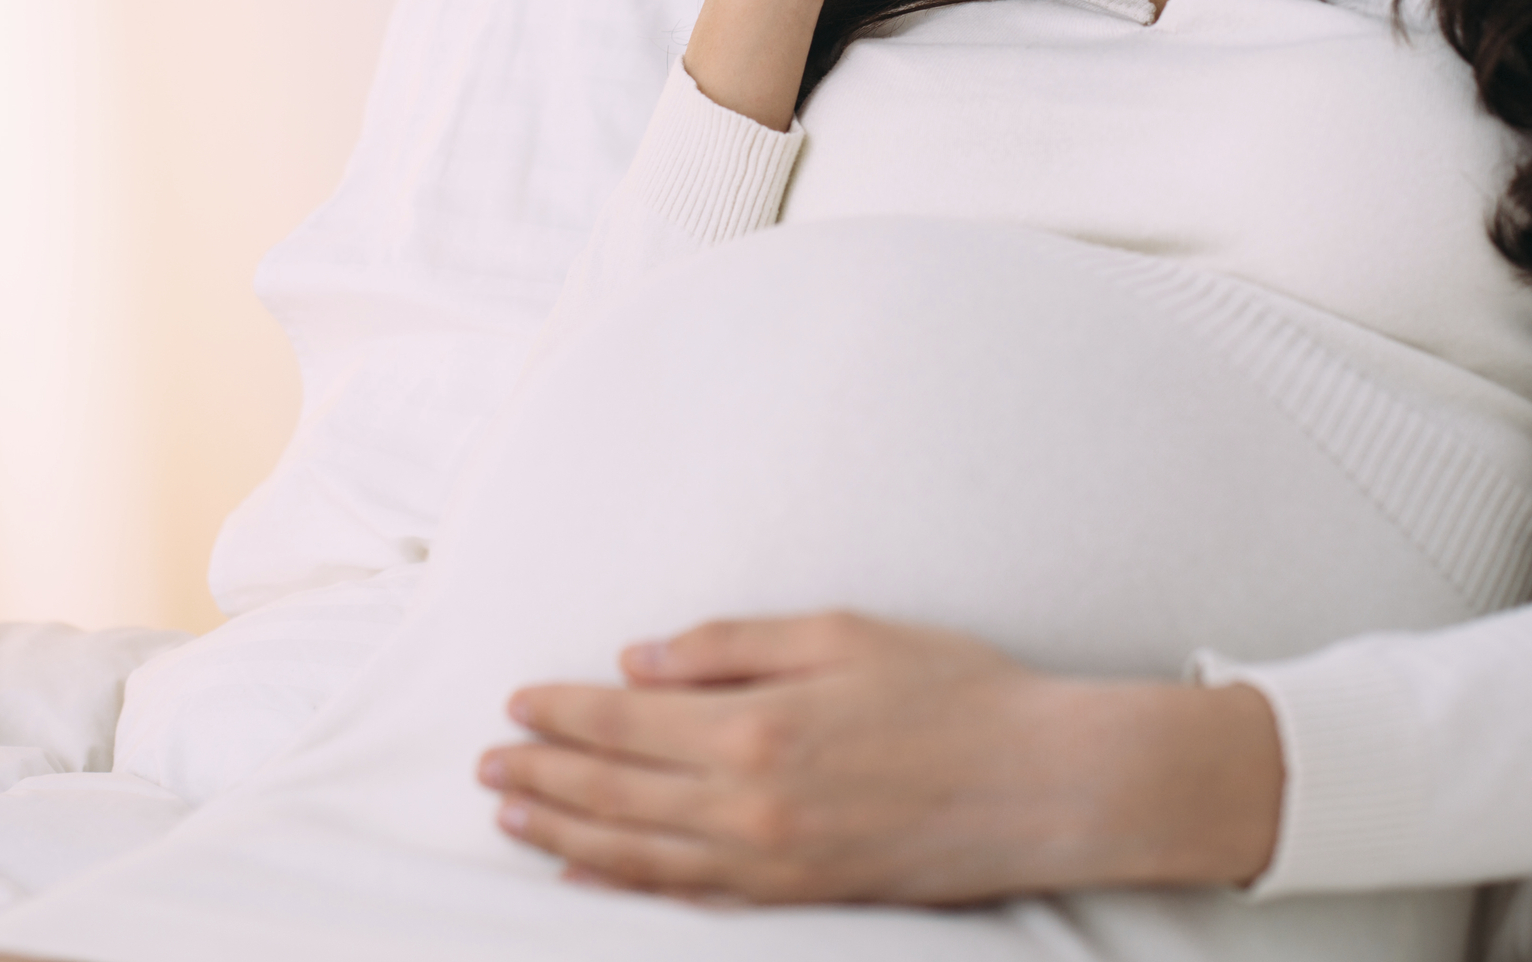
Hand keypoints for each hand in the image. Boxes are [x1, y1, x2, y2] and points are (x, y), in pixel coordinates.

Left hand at [475, 611, 1284, 905]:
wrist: (1046, 784)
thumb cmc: (954, 690)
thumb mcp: (841, 633)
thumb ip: (729, 648)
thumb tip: (636, 663)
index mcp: (755, 728)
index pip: (624, 725)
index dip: (560, 715)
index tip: (514, 703)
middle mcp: (749, 806)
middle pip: (614, 795)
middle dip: (541, 778)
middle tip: (485, 767)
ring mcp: (773, 863)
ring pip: (638, 855)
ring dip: (565, 835)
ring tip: (511, 819)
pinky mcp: (801, 895)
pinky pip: (691, 897)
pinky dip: (628, 886)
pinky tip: (589, 873)